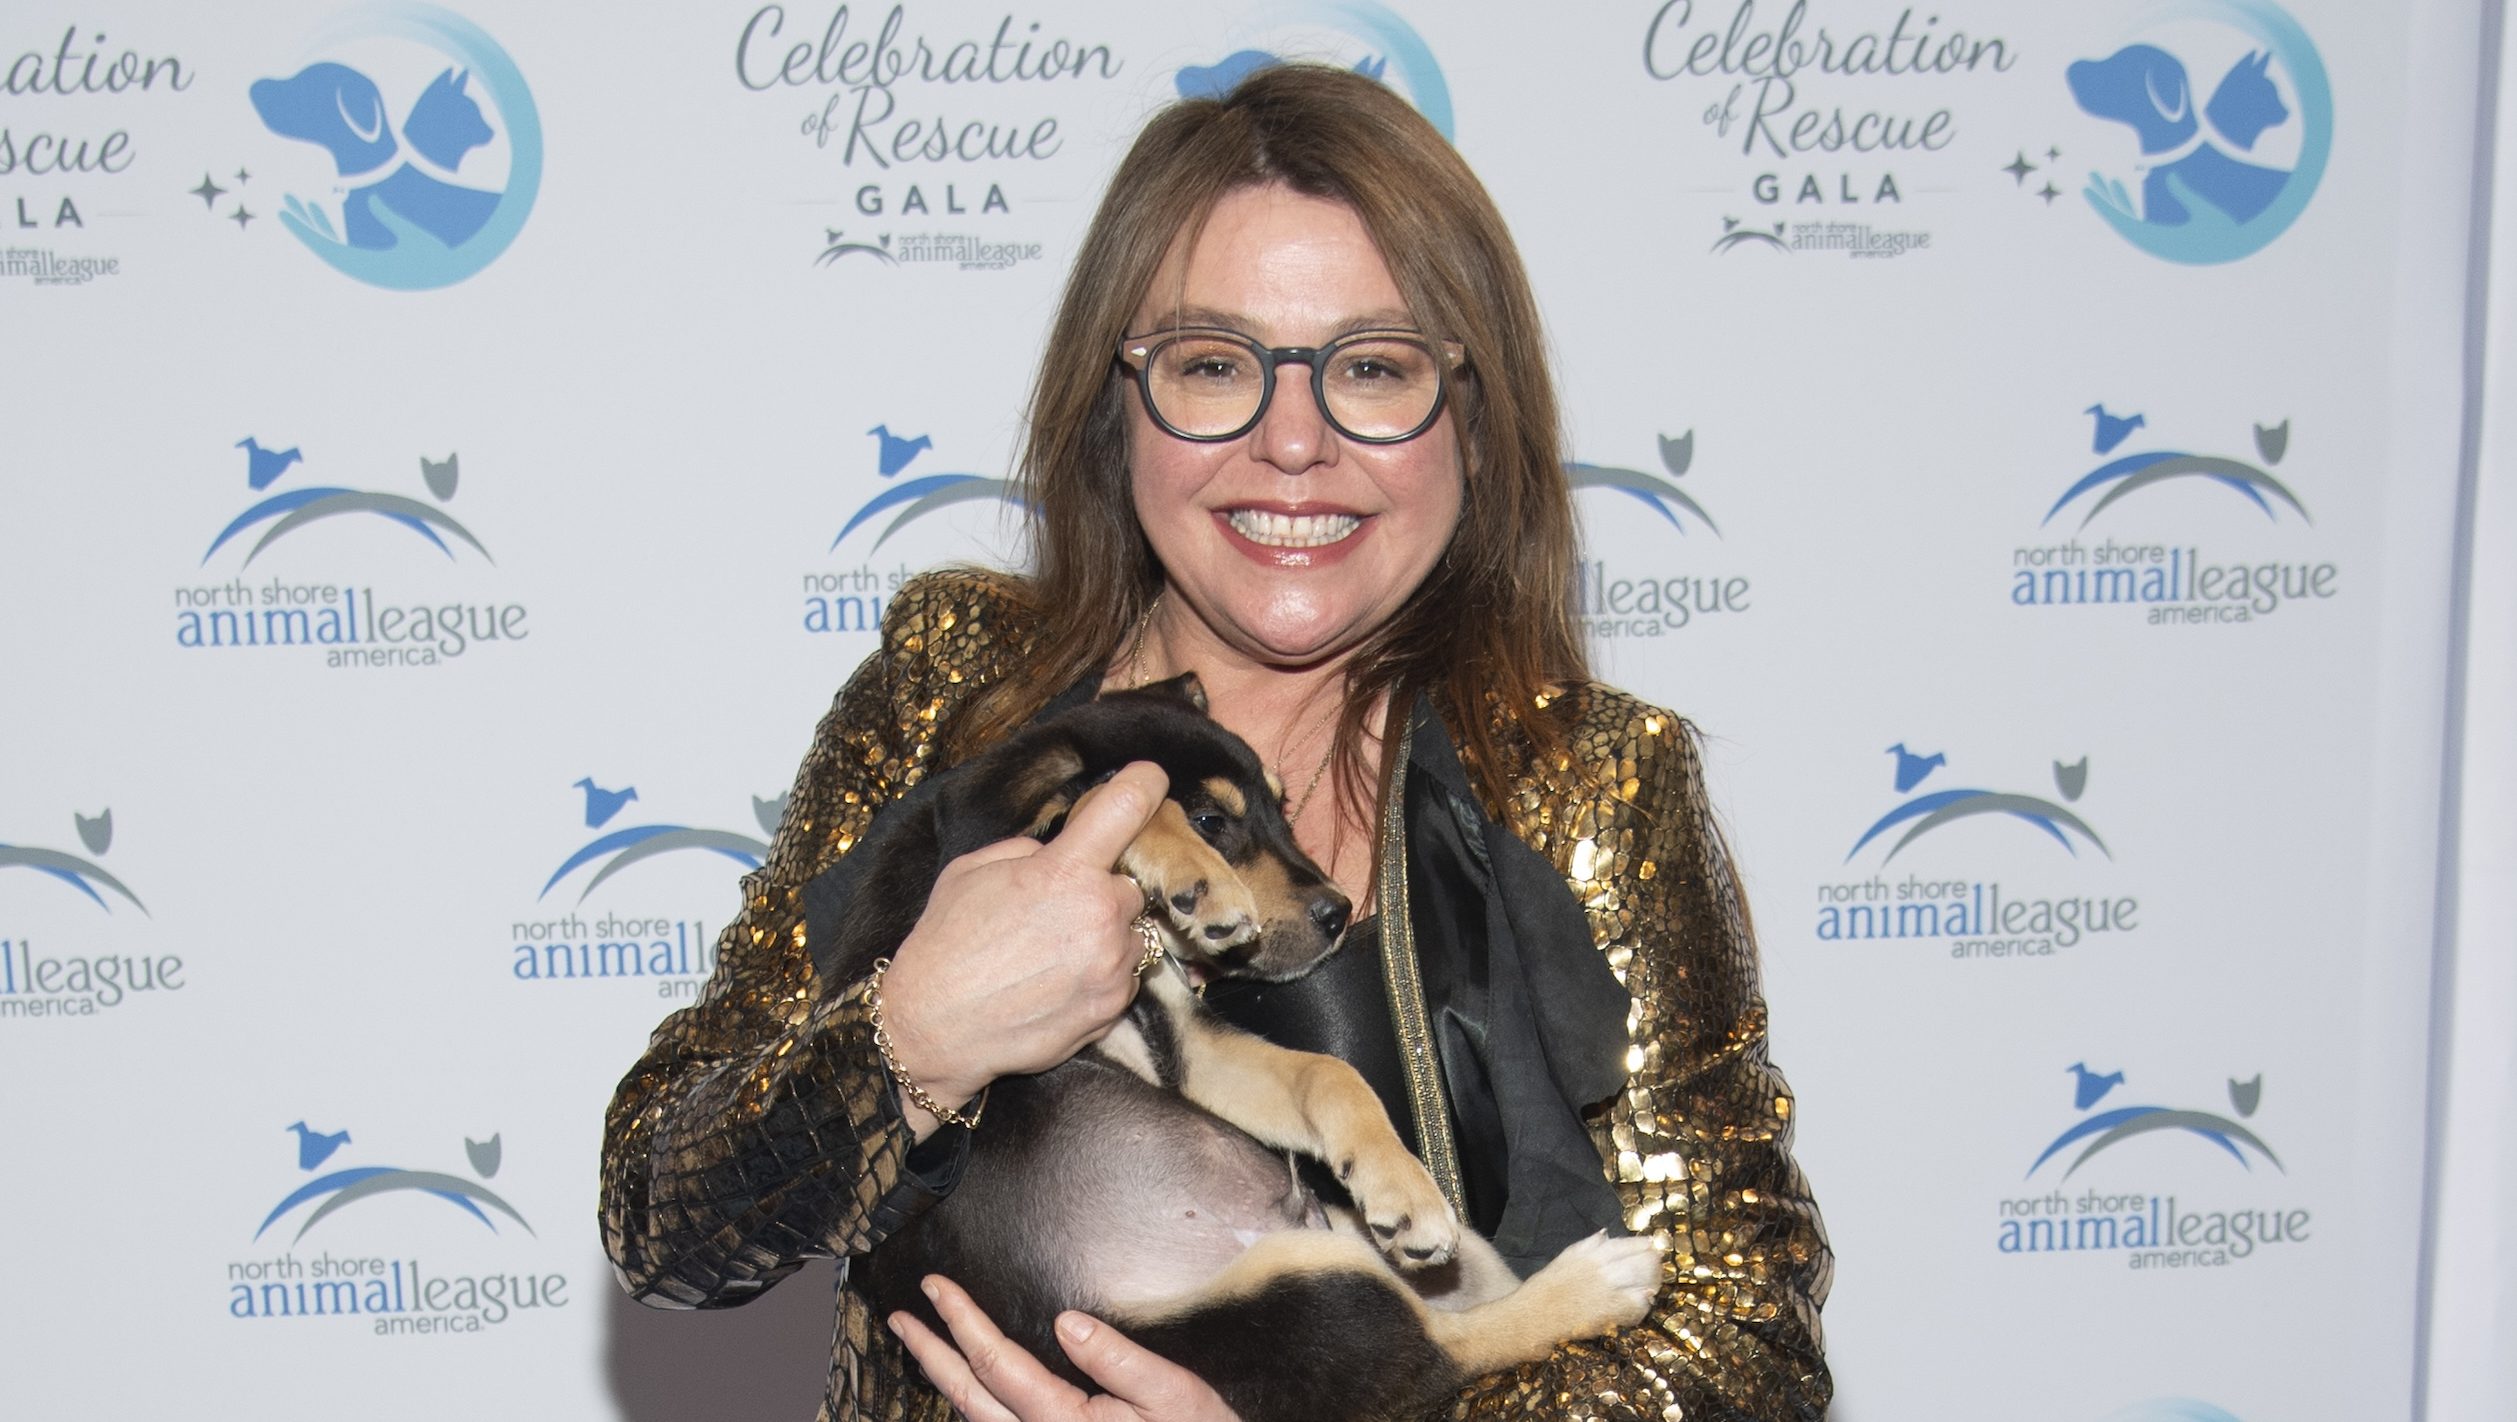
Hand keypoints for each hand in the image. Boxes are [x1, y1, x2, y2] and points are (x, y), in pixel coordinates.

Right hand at [879, 763, 1168, 1132]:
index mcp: (1064, 870)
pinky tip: (1057, 985)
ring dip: (1104, 938)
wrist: (935, 1028)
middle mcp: (1099, 914)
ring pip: (1131, 934)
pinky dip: (1101, 977)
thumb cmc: (946, 946)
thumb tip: (1059, 850)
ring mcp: (1111, 965)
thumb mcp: (972, 872)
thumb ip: (1028, 851)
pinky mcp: (1112, 1008)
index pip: (1127, 806)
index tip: (1151, 779)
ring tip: (1052, 956)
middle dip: (1101, 893)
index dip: (1144, 784)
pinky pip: (1124, 978)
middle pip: (1129, 886)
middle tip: (1058, 913)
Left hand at [891, 1274, 1240, 1421]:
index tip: (935, 1286)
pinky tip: (971, 1387)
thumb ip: (1118, 1359)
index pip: (995, 1363)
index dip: (961, 1321)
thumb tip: (1065, 1320)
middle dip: (930, 1351)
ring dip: (945, 1378)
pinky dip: (972, 1404)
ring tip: (924, 1345)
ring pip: (974, 1419)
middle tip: (901, 1316)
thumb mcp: (1173, 1394)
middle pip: (967, 1395)